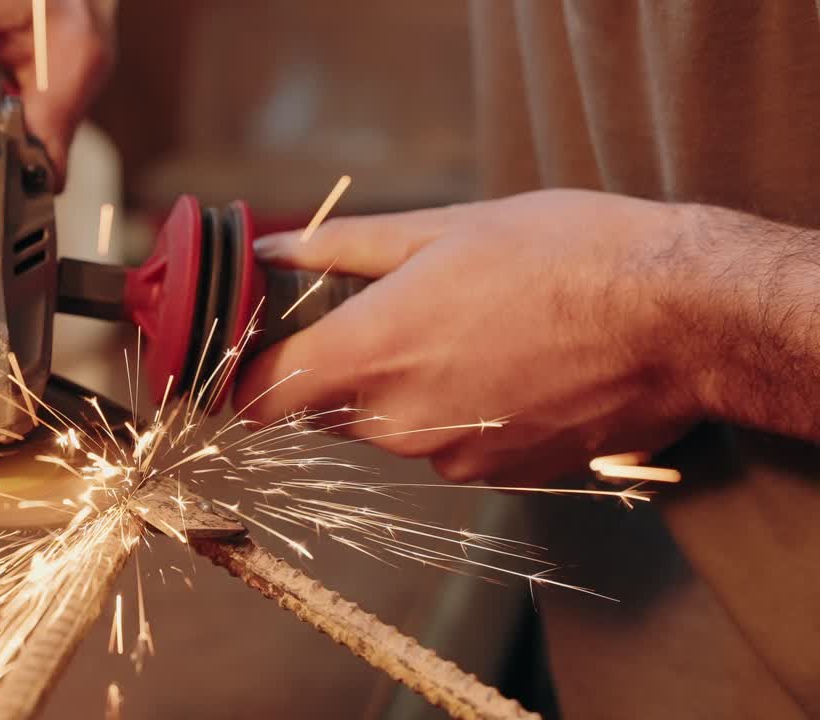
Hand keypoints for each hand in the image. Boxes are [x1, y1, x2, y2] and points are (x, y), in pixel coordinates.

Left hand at [235, 189, 703, 485]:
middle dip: (336, 370)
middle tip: (387, 314)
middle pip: (323, 410)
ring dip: (402, 389)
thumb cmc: (567, 257)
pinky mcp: (497, 477)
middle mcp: (397, 420)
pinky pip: (445, 446)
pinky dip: (456, 413)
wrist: (681, 319)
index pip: (258, 397)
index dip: (240, 377)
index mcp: (371, 352)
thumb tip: (274, 250)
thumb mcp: (444, 229)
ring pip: (387, 427)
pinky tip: (506, 367)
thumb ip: (343, 249)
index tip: (246, 355)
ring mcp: (448, 456)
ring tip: (468, 331)